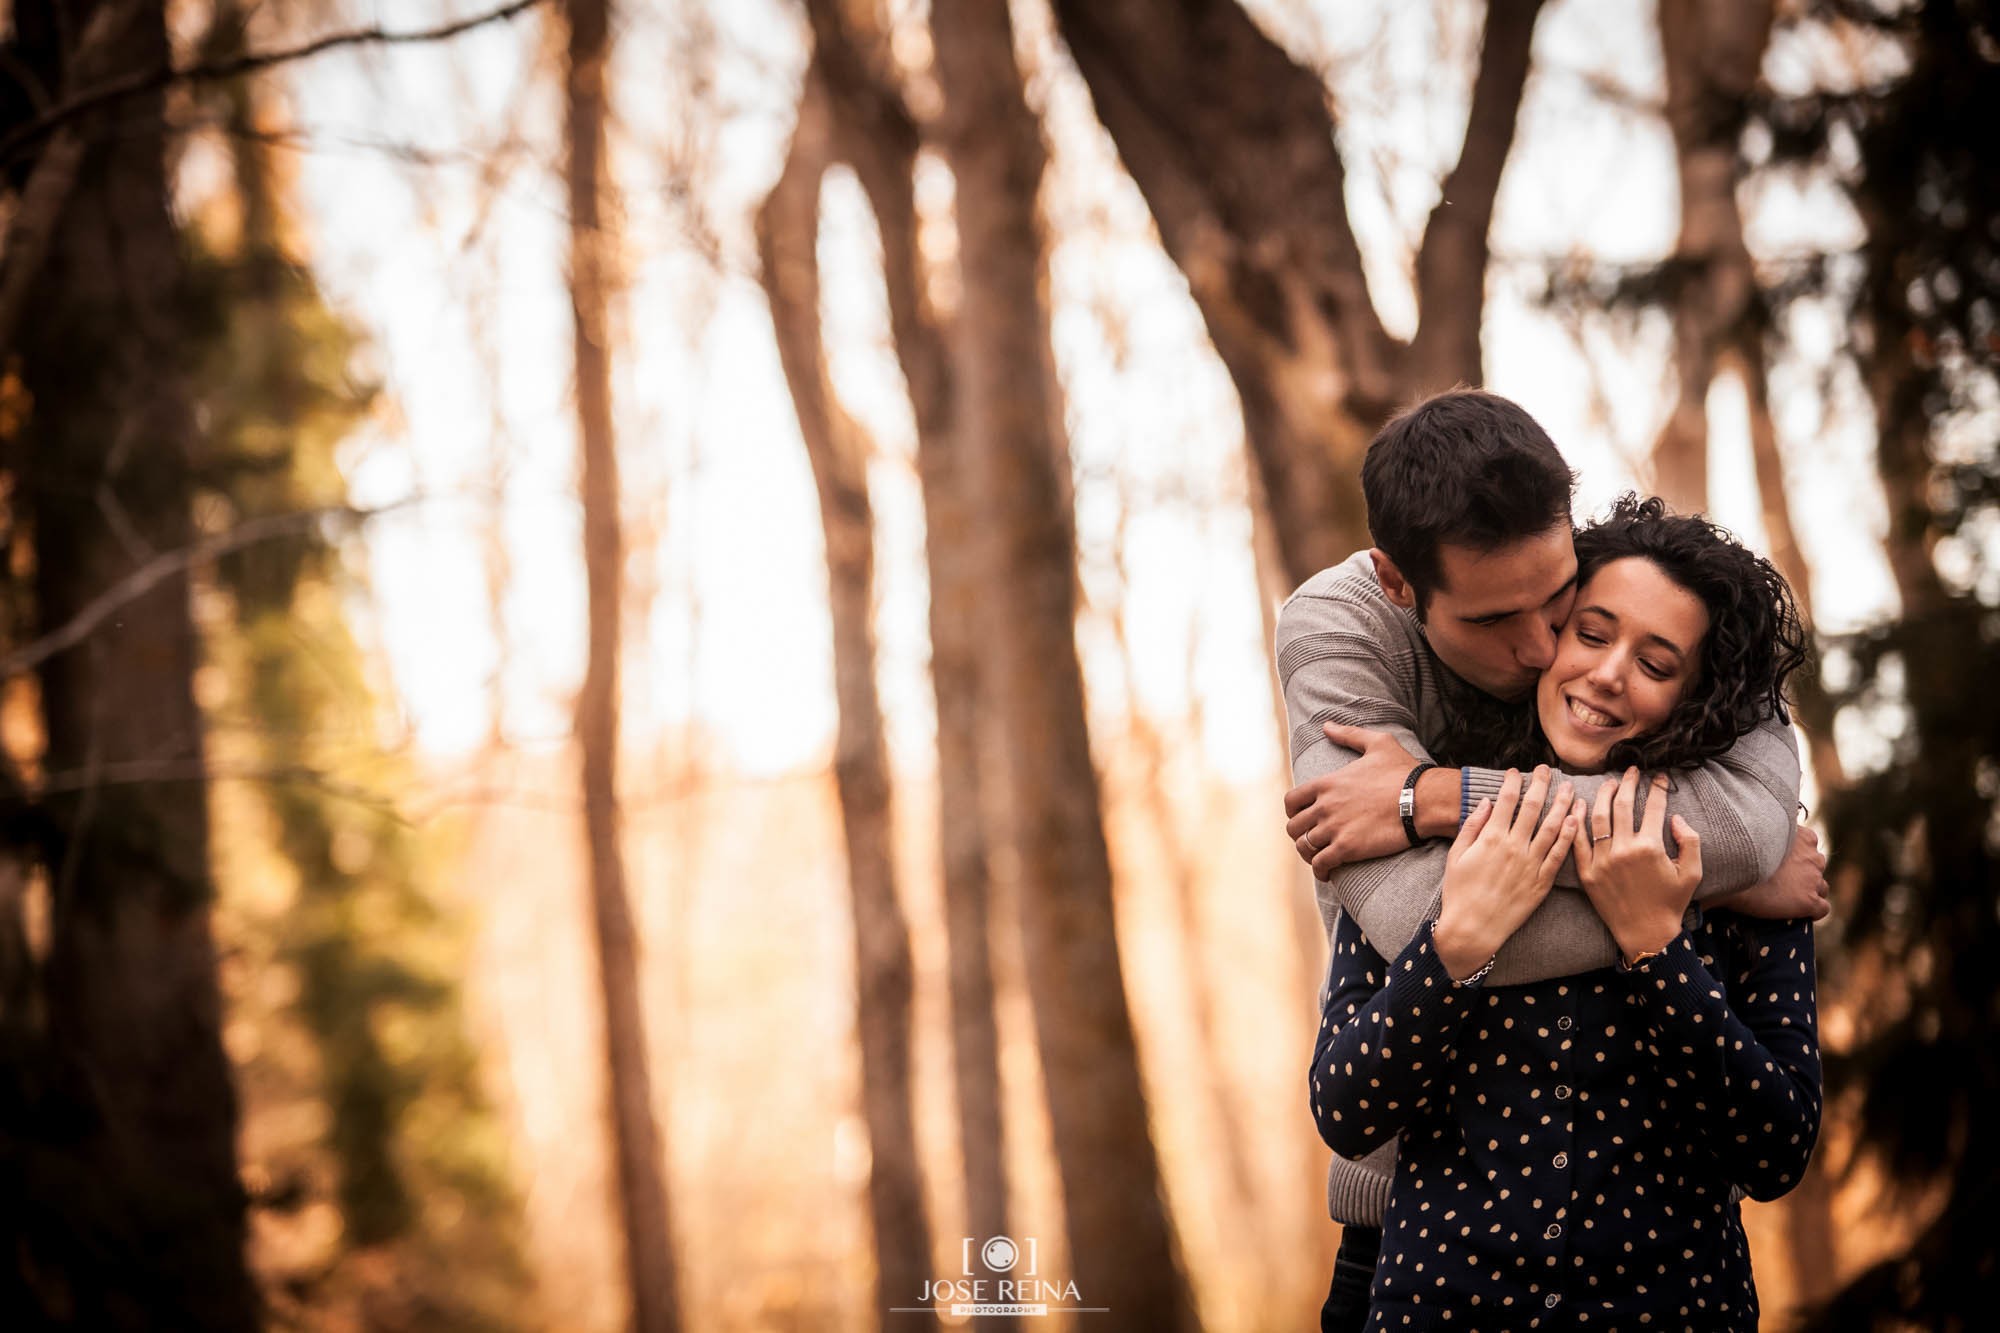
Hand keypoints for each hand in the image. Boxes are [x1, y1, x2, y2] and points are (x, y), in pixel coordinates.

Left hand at [1283, 723, 1421, 878]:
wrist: (1424, 799)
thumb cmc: (1404, 772)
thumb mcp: (1377, 743)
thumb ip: (1349, 734)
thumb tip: (1327, 726)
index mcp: (1327, 783)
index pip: (1291, 802)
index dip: (1293, 812)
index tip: (1303, 818)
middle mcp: (1324, 806)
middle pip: (1293, 827)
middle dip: (1300, 835)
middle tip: (1313, 840)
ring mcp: (1334, 827)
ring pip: (1304, 847)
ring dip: (1309, 854)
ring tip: (1319, 858)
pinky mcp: (1347, 848)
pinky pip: (1321, 864)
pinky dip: (1320, 871)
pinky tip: (1327, 873)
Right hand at [1432, 766, 1577, 978]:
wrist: (1472, 929)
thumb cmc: (1458, 893)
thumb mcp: (1455, 856)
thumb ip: (1471, 827)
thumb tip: (1486, 803)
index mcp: (1491, 839)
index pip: (1507, 800)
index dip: (1513, 781)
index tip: (1517, 770)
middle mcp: (1514, 848)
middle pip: (1532, 807)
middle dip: (1541, 784)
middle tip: (1547, 769)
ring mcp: (1530, 865)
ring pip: (1552, 827)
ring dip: (1562, 805)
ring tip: (1569, 788)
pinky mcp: (1541, 882)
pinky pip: (1559, 854)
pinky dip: (1568, 836)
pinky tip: (1576, 820)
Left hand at [1572, 769, 1702, 962]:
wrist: (1645, 933)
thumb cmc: (1671, 902)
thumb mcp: (1692, 872)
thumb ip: (1690, 841)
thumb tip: (1675, 817)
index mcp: (1650, 848)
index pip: (1654, 808)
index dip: (1658, 789)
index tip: (1659, 777)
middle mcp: (1624, 850)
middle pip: (1623, 805)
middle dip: (1628, 783)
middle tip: (1631, 771)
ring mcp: (1602, 861)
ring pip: (1598, 818)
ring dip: (1603, 795)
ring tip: (1610, 783)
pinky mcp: (1586, 873)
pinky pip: (1577, 842)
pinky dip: (1576, 821)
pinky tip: (1579, 805)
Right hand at [1722, 824, 1829, 921]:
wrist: (1733, 870)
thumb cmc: (1738, 851)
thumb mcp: (1759, 832)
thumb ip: (1770, 835)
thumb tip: (1761, 835)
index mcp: (1803, 838)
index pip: (1809, 845)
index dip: (1795, 856)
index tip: (1780, 861)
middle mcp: (1813, 858)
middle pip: (1816, 866)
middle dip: (1803, 873)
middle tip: (1780, 879)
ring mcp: (1813, 880)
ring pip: (1821, 887)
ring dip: (1808, 891)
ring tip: (1787, 897)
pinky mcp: (1809, 901)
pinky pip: (1822, 909)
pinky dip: (1812, 911)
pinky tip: (1797, 913)